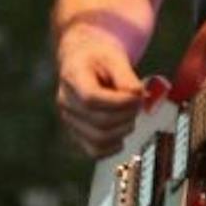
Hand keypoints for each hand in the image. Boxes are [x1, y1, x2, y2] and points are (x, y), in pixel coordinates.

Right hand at [57, 29, 146, 157]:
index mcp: (72, 77)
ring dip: (123, 130)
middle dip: (127, 115)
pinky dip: (113, 147)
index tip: (137, 95)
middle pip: (98, 122)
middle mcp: (66, 101)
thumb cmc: (98, 55)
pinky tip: (122, 132)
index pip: (92, 98)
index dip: (120, 102)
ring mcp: (69, 119)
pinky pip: (94, 150)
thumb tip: (137, 95)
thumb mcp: (114, 56)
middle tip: (139, 104)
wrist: (82, 58)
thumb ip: (126, 76)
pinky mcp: (77, 132)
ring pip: (97, 139)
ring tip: (131, 115)